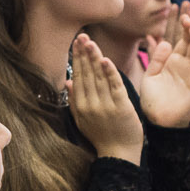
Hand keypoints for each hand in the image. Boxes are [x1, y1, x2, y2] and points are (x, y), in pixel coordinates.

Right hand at [67, 35, 143, 161]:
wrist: (119, 154)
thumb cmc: (102, 137)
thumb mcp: (83, 120)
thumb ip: (75, 100)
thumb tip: (68, 82)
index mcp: (81, 106)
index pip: (78, 77)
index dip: (77, 59)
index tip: (76, 43)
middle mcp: (90, 105)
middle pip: (86, 74)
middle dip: (83, 53)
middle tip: (81, 36)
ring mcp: (105, 106)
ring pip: (98, 77)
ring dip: (94, 58)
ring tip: (90, 42)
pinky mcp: (120, 108)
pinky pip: (114, 86)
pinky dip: (110, 72)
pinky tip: (105, 59)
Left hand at [135, 10, 189, 129]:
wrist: (158, 121)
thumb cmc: (152, 101)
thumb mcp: (150, 76)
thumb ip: (156, 59)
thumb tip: (165, 41)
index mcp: (174, 61)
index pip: (183, 39)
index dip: (183, 26)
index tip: (181, 13)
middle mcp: (187, 65)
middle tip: (188, 17)